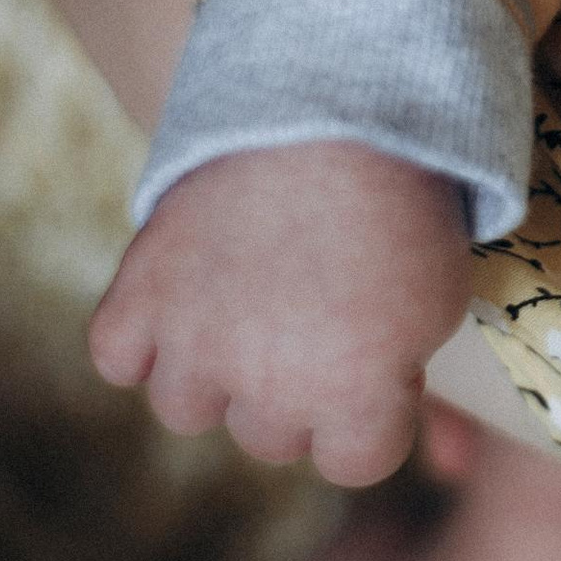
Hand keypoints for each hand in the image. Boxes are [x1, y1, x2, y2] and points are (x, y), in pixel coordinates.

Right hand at [88, 144, 474, 485]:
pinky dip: (142, 334)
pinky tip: (186, 294)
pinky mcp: (139, 292)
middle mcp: (266, 383)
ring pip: (189, 408)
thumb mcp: (441, 302)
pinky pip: (118, 357)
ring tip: (252, 298)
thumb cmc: (406, 206)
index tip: (383, 356)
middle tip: (318, 310)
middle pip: (272, 437)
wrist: (338, 98)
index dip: (375, 408)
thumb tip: (437, 455)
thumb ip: (418, 386)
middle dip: (298, 386)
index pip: (355, 462)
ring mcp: (193, 340)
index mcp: (354, 394)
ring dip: (216, 367)